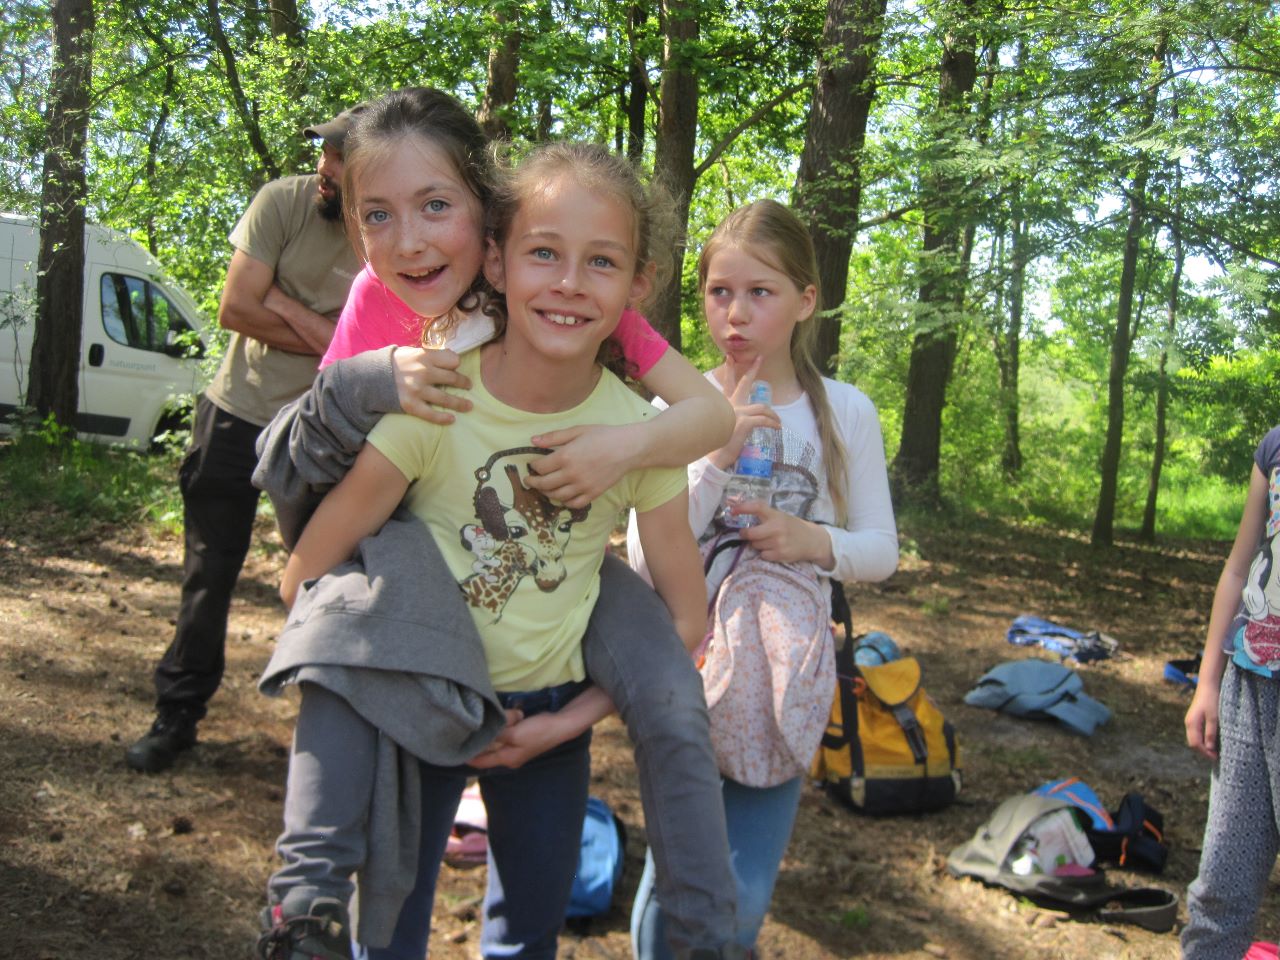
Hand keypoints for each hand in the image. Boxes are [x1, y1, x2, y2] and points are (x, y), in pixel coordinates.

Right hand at [391, 347, 473, 424]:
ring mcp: (417, 390)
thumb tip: (451, 357)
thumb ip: (429, 355)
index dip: (455, 364)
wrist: (369, 377)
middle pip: (452, 379)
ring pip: (446, 398)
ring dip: (461, 403)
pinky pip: (431, 414)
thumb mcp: (410, 352)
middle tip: (469, 386)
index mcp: (424, 356)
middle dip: (464, 383)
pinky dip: (443, 418)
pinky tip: (452, 419)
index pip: (452, 359)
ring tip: (469, 406)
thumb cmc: (394, 364)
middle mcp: (423, 372)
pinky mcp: (410, 405)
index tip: (455, 367)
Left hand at [467, 709, 574, 769]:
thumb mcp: (515, 733)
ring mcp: (516, 749)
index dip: (467, 756)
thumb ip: (496, 735)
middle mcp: (509, 757)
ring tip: (476, 725)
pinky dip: (500, 729)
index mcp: (506, 759)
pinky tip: (496, 720)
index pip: (480, 762)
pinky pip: (505, 736)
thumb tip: (480, 736)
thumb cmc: (538, 731)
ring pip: (496, 743)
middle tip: (461, 733)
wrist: (561, 725)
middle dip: (477, 743)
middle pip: (487, 752)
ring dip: (490, 734)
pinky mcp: (521, 739)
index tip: (453, 748)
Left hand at [525, 423, 639, 507]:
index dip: (533, 467)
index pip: (540, 467)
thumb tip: (533, 440)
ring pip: (557, 496)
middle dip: (533, 483)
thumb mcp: (577, 430)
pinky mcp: (593, 493)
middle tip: (529, 481)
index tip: (531, 465)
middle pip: (545, 484)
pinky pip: (574, 503)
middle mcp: (572, 474)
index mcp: (566, 456)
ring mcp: (583, 486)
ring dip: (546, 493)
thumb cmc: (603, 436)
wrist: (628, 448)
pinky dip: (565, 502)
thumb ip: (554, 437)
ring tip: (543, 488)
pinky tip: (562, 496)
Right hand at [709, 357, 780, 470]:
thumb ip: (730, 420)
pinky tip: (777, 428)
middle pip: (743, 384)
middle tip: (760, 357)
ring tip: (778, 422)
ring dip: (772, 414)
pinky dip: (772, 424)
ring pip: (762, 408)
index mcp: (723, 406)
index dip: (729, 370)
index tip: (730, 357)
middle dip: (752, 369)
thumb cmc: (717, 447)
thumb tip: (740, 422)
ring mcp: (736, 413)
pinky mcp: (744, 423)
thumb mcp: (723, 429)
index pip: (727, 385)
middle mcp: (729, 406)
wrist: (713, 459)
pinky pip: (764, 420)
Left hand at [735, 502, 834, 567]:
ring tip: (768, 541)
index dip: (743, 507)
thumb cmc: (792, 527)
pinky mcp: (780, 555)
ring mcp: (779, 543)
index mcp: (776, 515)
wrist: (812, 541)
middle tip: (746, 533)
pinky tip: (773, 549)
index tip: (732, 510)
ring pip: (755, 545)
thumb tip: (738, 510)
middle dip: (745, 534)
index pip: (758, 507)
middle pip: (750, 533)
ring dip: (757, 544)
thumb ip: (764, 515)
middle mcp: (777, 528)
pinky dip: (764, 553)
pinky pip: (762, 555)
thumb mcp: (780, 516)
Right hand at [1184, 683, 1220, 760]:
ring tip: (1215, 750)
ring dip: (1203, 746)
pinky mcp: (1194, 719)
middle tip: (1217, 756)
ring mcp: (1191, 721)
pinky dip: (1203, 739)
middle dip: (1203, 751)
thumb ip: (1210, 733)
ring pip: (1194, 738)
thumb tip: (1209, 749)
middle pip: (1193, 743)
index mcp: (1192, 724)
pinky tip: (1212, 740)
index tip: (1216, 758)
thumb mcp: (1214, 718)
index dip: (1205, 753)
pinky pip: (1196, 733)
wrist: (1208, 685)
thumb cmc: (1212, 700)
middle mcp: (1189, 723)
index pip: (1195, 744)